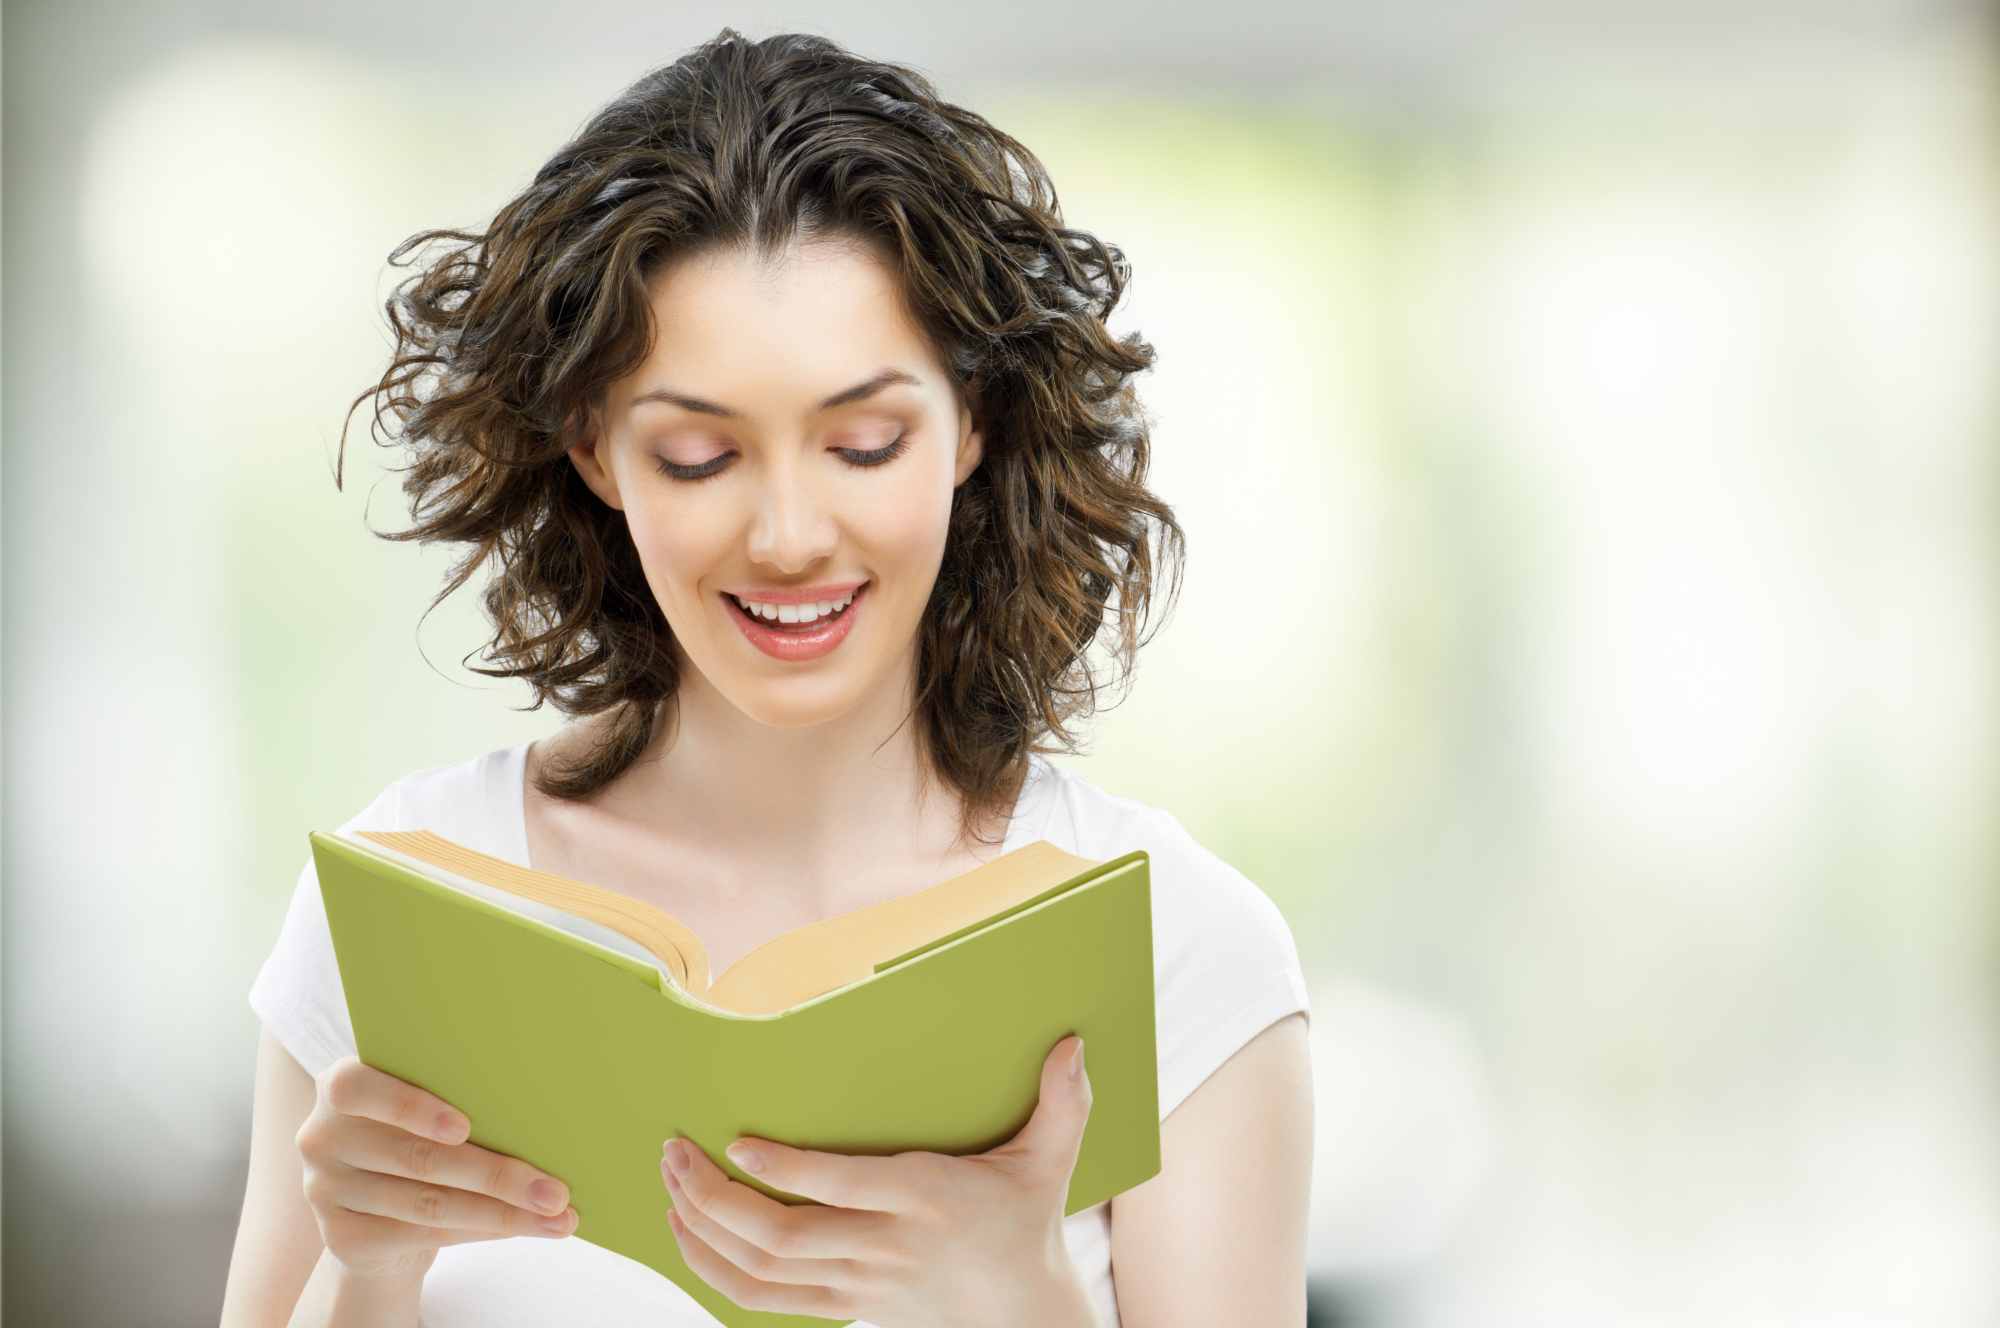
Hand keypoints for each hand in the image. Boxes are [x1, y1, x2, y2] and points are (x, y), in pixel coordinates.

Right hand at [295, 1055, 581, 1285]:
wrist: (377, 1205)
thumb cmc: (418, 1132)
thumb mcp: (426, 1104)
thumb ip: (457, 1092)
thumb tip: (543, 1103)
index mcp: (341, 1085)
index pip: (356, 1088)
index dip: (410, 1108)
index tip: (465, 1127)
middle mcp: (323, 1137)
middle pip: (417, 1159)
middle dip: (496, 1176)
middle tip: (555, 1192)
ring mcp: (325, 1191)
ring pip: (429, 1204)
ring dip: (502, 1213)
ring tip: (557, 1215)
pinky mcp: (341, 1238)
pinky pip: (422, 1236)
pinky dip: (481, 1231)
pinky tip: (523, 1228)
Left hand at [660, 1035, 1093, 1327]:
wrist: (1020, 1315)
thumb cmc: (1026, 1224)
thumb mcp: (1050, 1160)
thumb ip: (1062, 1102)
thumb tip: (1073, 1043)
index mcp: (927, 1200)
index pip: (843, 1189)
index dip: (785, 1172)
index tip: (738, 1143)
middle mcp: (886, 1247)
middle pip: (783, 1235)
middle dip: (714, 1196)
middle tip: (674, 1152)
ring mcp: (858, 1285)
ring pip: (762, 1271)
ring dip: (703, 1231)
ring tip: (670, 1184)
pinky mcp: (843, 1308)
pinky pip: (763, 1300)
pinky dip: (715, 1272)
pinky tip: (689, 1235)